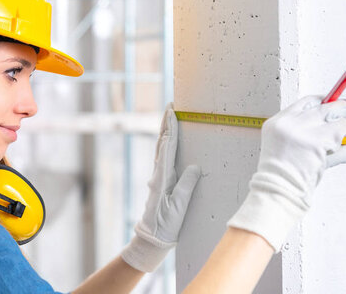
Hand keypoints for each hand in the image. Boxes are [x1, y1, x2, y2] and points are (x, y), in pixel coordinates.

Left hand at [121, 103, 201, 271]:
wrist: (152, 238)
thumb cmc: (165, 225)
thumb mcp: (179, 207)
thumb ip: (185, 186)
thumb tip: (194, 166)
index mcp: (162, 178)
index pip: (167, 148)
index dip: (171, 129)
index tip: (172, 113)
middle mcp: (158, 174)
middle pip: (162, 143)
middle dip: (166, 124)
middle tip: (170, 106)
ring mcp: (159, 177)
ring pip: (161, 149)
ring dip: (165, 131)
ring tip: (169, 117)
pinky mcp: (162, 182)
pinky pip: (164, 158)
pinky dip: (166, 145)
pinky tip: (169, 141)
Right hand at [227, 96, 345, 251]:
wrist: (277, 189)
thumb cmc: (280, 174)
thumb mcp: (282, 146)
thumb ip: (301, 133)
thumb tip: (330, 126)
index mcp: (278, 122)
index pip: (306, 103)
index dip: (325, 99)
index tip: (336, 100)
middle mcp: (291, 123)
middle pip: (325, 107)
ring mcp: (305, 132)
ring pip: (338, 118)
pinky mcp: (320, 143)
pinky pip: (343, 138)